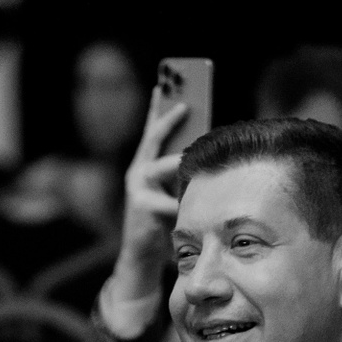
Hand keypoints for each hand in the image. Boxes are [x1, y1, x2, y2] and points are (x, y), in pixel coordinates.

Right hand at [111, 101, 189, 305]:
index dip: (158, 108)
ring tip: (200, 158)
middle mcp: (137, 173)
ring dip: (184, 164)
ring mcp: (137, 188)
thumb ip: (181, 173)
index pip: (152, 131)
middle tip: (185, 104)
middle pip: (153, 138)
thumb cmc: (163, 224)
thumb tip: (204, 151)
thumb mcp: (173, 193)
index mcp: (144, 166)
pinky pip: (172, 197)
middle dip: (168, 119)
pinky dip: (186, 199)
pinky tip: (196, 201)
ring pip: (166, 167)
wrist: (143, 257)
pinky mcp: (143, 206)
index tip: (163, 85)